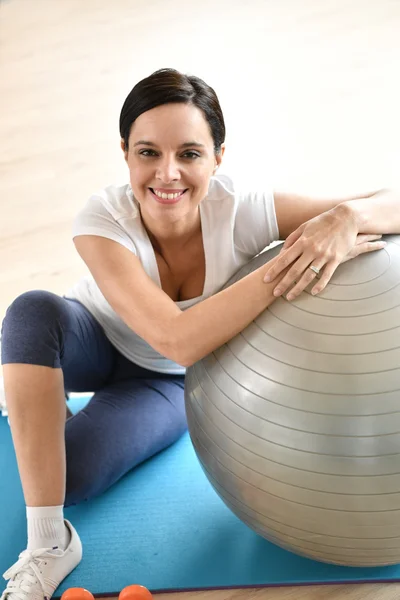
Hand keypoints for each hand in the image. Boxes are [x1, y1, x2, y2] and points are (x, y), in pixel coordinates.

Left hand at [263, 204, 384, 300]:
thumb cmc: (323, 222)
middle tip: (275, 293)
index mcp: (302, 242)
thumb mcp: (304, 226)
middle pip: (294, 271)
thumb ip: (292, 239)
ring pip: (308, 276)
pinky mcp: (336, 259)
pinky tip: (313, 293)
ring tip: (290, 297)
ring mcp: (324, 255)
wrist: (346, 217)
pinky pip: (326, 275)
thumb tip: (281, 252)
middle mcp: (312, 250)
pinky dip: (320, 285)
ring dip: (298, 288)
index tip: (266, 280)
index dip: (274, 270)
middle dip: (283, 283)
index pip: (284, 259)